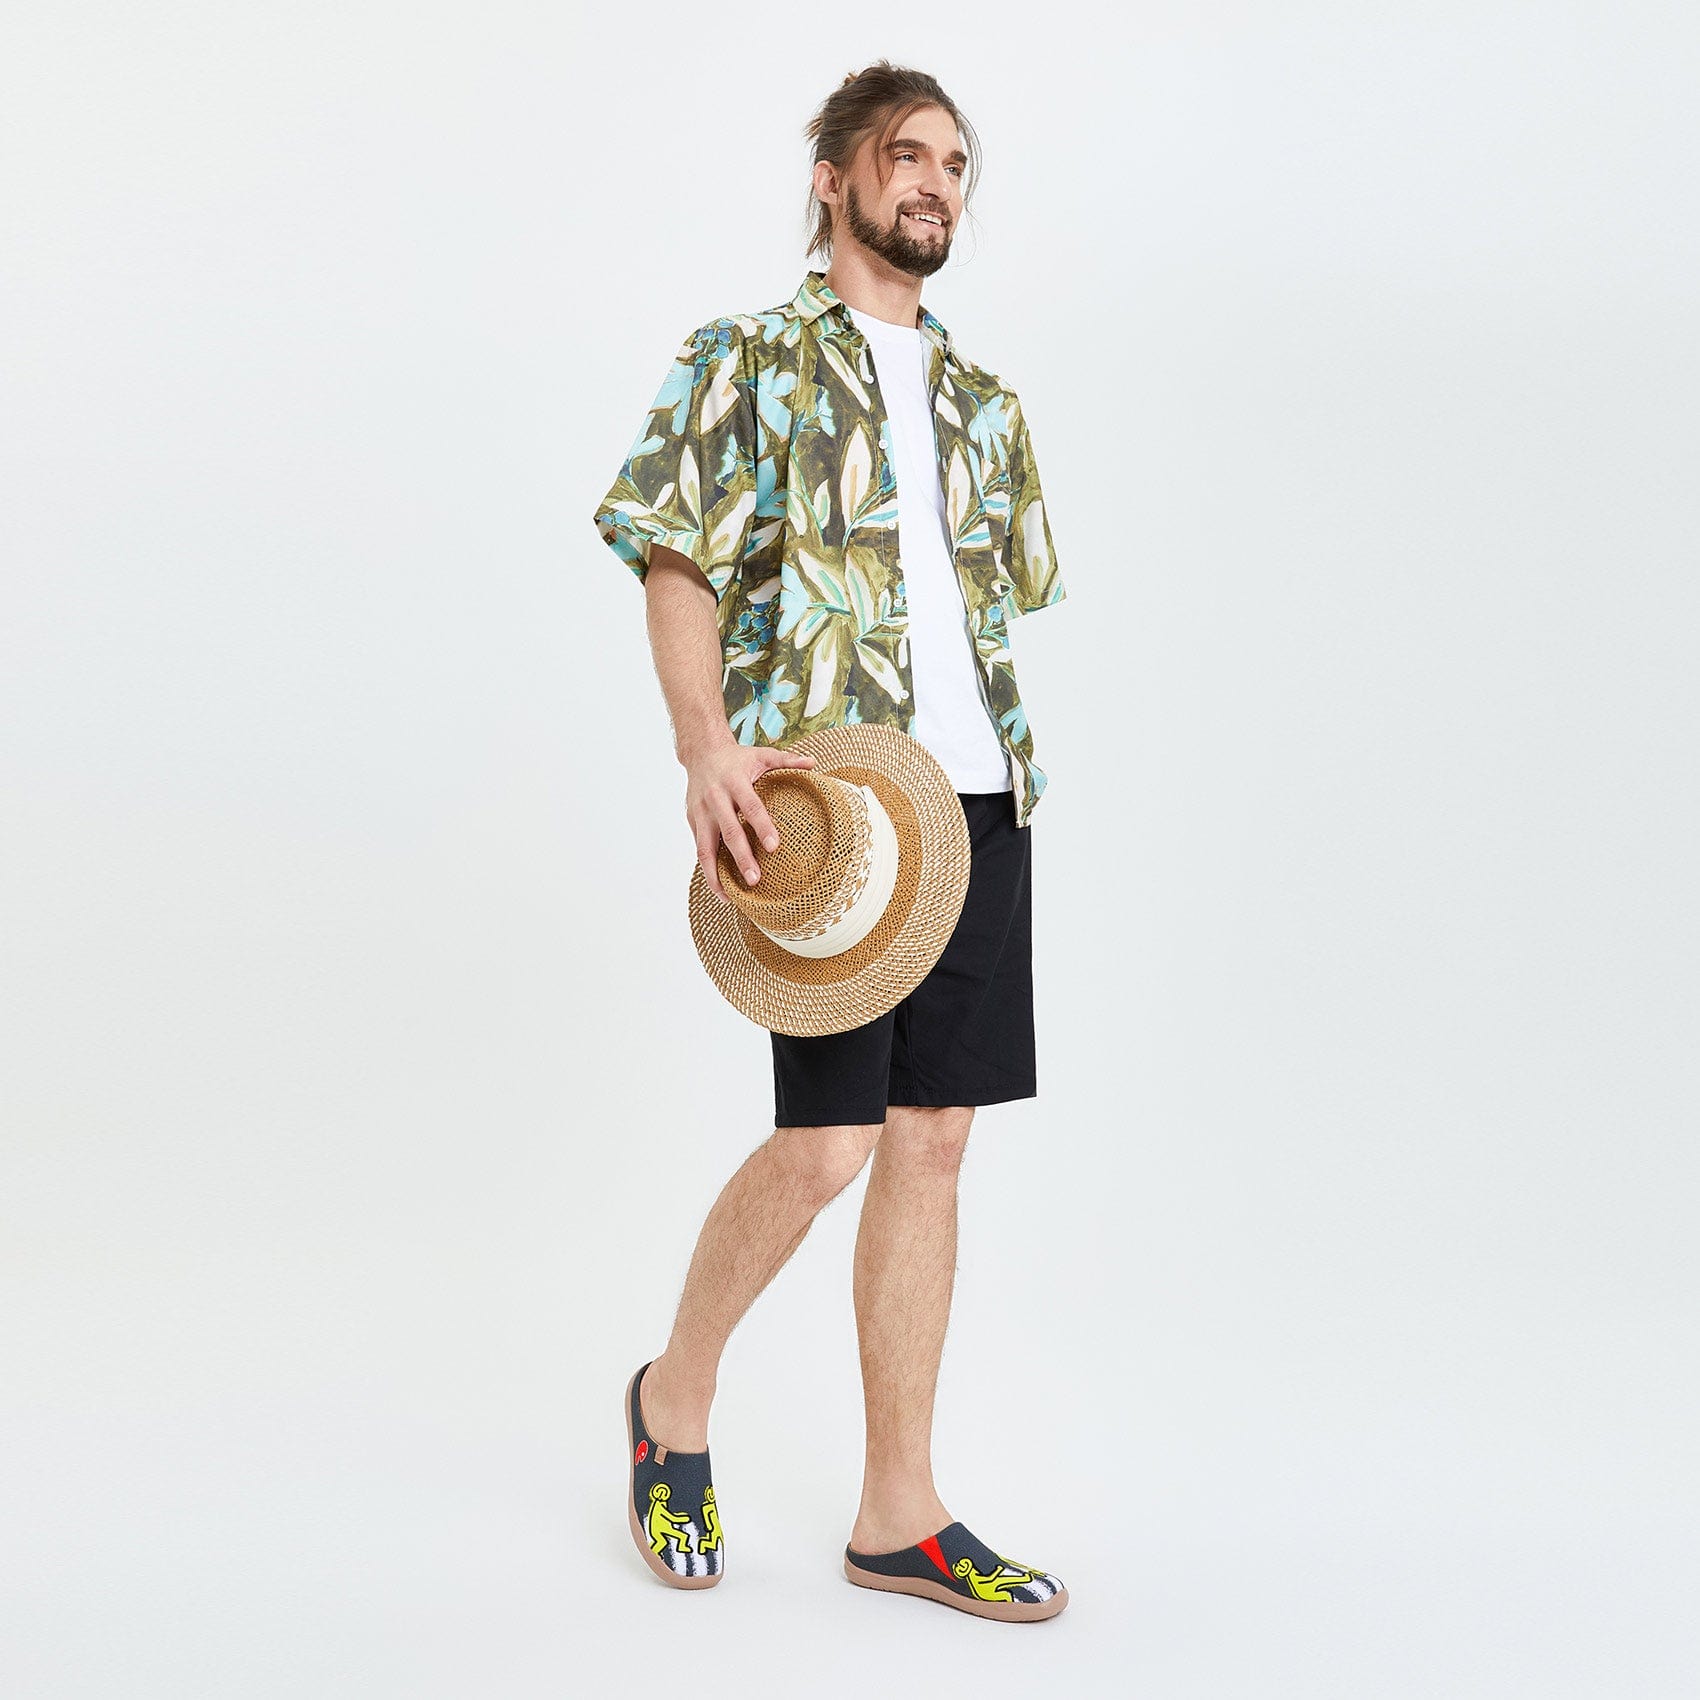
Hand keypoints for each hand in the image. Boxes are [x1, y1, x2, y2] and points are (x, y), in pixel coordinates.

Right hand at [685, 743, 817, 902]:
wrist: (701, 753)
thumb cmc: (737, 758)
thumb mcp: (762, 755)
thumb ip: (787, 760)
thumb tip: (813, 763)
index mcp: (734, 781)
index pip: (751, 807)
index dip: (762, 826)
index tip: (774, 847)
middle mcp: (715, 798)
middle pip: (728, 831)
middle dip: (741, 857)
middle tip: (755, 879)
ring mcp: (700, 812)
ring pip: (705, 848)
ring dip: (716, 873)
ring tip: (730, 895)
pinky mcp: (692, 822)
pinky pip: (700, 849)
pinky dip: (708, 870)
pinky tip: (721, 887)